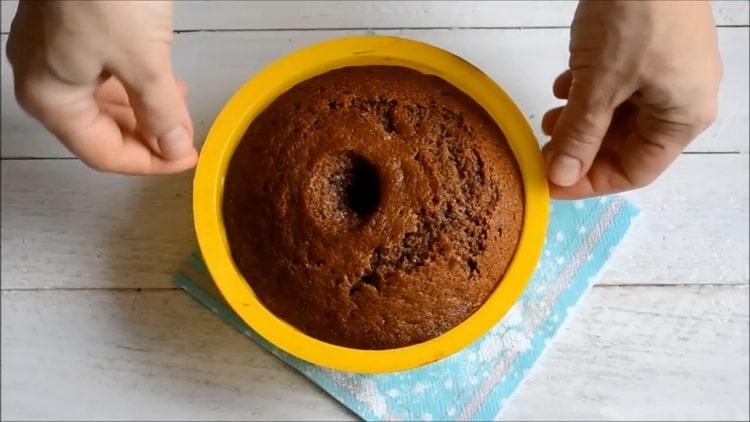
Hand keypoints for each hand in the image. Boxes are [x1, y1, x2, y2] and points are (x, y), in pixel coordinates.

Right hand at [6, 0, 196, 174]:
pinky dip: (136, 85)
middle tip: (187, 140)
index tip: (188, 160)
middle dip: (148, 138)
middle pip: (101, 130)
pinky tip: (163, 83)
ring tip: (180, 110)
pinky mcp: (73, 32)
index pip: (102, 153)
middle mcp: (45, 80)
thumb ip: (160, 111)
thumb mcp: (143, 61)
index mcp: (51, 97)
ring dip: (145, 112)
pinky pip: (104, 75)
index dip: (149, 164)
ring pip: (104, 103)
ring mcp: (56, 54)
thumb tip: (176, 148)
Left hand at [542, 1, 721, 198]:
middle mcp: (680, 100)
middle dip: (581, 149)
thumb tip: (562, 175)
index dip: (590, 182)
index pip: (635, 171)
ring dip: (580, 122)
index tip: (550, 183)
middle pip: (625, 145)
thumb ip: (580, 134)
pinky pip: (616, 87)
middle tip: (544, 150)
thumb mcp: (599, 85)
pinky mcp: (647, 51)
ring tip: (550, 117)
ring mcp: (665, 73)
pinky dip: (587, 93)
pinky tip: (563, 86)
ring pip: (617, 116)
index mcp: (682, 118)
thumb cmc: (635, 17)